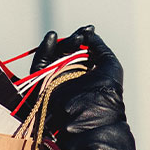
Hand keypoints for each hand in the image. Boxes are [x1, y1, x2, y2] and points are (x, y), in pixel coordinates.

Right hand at [31, 25, 137, 149]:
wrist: (92, 119)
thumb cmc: (107, 94)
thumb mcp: (110, 65)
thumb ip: (100, 47)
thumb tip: (89, 33)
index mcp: (88, 74)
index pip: (81, 52)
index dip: (84, 38)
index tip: (88, 29)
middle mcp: (71, 78)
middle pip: (66, 52)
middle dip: (73, 41)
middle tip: (81, 37)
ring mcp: (56, 82)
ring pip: (53, 57)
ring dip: (62, 44)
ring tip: (74, 39)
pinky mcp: (42, 87)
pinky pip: (39, 66)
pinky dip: (44, 51)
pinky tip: (52, 37)